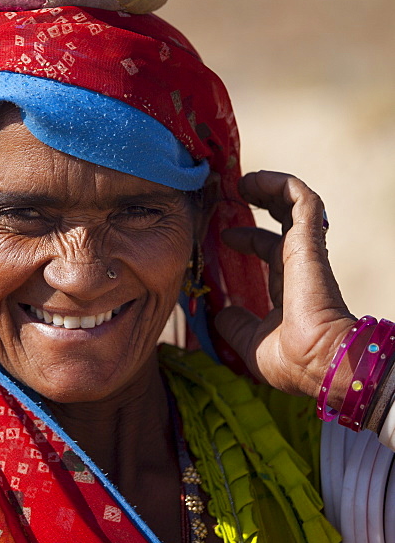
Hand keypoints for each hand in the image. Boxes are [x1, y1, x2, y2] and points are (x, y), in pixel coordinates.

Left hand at [214, 170, 355, 401]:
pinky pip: (303, 200)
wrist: (321, 362)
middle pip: (283, 220)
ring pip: (295, 202)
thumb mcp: (251, 342)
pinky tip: (256, 181)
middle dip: (259, 201)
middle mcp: (298, 264)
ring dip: (269, 186)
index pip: (269, 250)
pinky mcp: (310, 241)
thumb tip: (221, 314)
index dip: (246, 239)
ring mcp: (305, 251)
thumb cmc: (293, 360)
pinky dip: (282, 184)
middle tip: (233, 193)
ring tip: (242, 180)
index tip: (222, 237)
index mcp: (288, 286)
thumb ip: (235, 326)